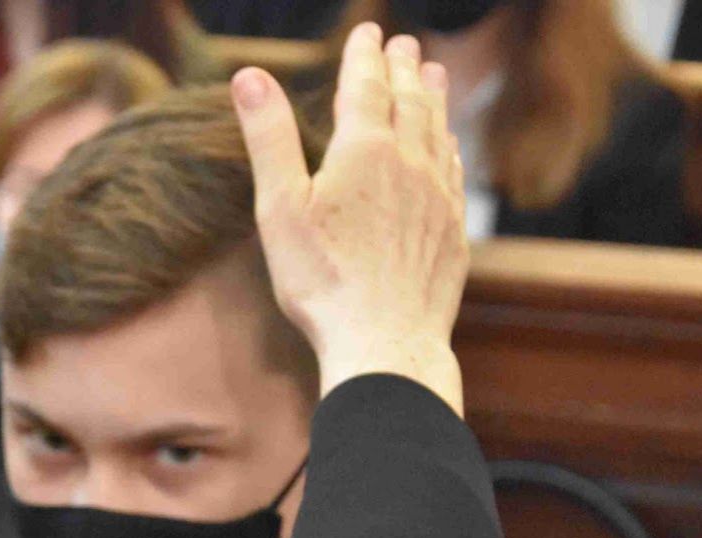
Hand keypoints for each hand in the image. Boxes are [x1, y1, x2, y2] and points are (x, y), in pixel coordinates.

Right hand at [231, 24, 467, 414]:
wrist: (385, 342)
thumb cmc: (322, 282)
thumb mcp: (279, 208)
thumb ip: (269, 138)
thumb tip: (248, 76)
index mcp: (364, 151)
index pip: (365, 86)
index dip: (364, 55)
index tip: (368, 31)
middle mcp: (410, 163)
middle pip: (409, 101)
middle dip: (404, 69)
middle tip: (404, 45)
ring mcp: (438, 197)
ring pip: (438, 131)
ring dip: (434, 98)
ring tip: (433, 75)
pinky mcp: (453, 231)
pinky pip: (453, 172)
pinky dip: (448, 145)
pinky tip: (447, 145)